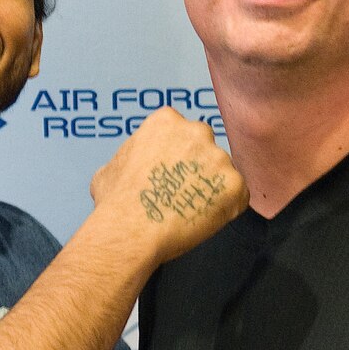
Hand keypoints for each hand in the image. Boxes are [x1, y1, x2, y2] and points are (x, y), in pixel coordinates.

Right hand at [87, 107, 246, 265]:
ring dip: (212, 190)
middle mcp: (197, 131)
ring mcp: (218, 157)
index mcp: (167, 120)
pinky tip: (204, 220)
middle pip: (207, 149)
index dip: (178, 157)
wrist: (130, 229)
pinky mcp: (234, 184)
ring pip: (223, 174)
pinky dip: (226, 210)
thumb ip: (130, 157)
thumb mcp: (110, 166)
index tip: (171, 175)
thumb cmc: (116, 201)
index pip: (183, 133)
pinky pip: (238, 197)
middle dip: (199, 169)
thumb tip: (130, 164)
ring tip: (189, 212)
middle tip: (183, 194)